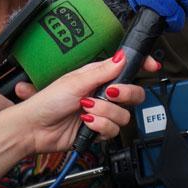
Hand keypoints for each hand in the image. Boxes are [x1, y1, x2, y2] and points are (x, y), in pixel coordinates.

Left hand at [6, 51, 156, 152]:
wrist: (35, 129)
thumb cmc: (47, 101)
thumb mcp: (75, 81)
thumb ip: (102, 71)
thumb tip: (122, 57)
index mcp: (98, 76)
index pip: (126, 68)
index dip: (142, 66)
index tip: (153, 66)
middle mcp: (103, 94)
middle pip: (133, 94)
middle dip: (125, 94)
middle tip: (110, 93)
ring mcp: (102, 113)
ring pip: (124, 115)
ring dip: (105, 114)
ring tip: (86, 112)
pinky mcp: (98, 130)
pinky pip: (113, 130)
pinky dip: (100, 127)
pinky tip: (86, 124)